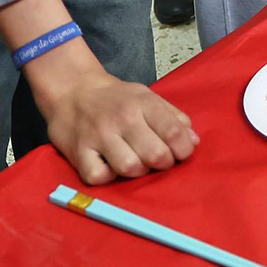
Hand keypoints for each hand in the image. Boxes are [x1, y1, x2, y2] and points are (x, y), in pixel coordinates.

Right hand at [30, 48, 197, 185]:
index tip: (181, 154)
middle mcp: (123, 119)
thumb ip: (173, 117)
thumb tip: (194, 141)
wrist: (72, 89)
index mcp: (144, 104)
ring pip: (130, 168)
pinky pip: (99, 177)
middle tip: (158, 160)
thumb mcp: (148, 97)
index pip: (174, 132)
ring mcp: (99, 136)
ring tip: (135, 162)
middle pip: (156, 154)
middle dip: (163, 163)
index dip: (184, 150)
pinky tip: (110, 166)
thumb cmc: (116, 97)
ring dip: (137, 171)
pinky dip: (108, 177)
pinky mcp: (78, 152)